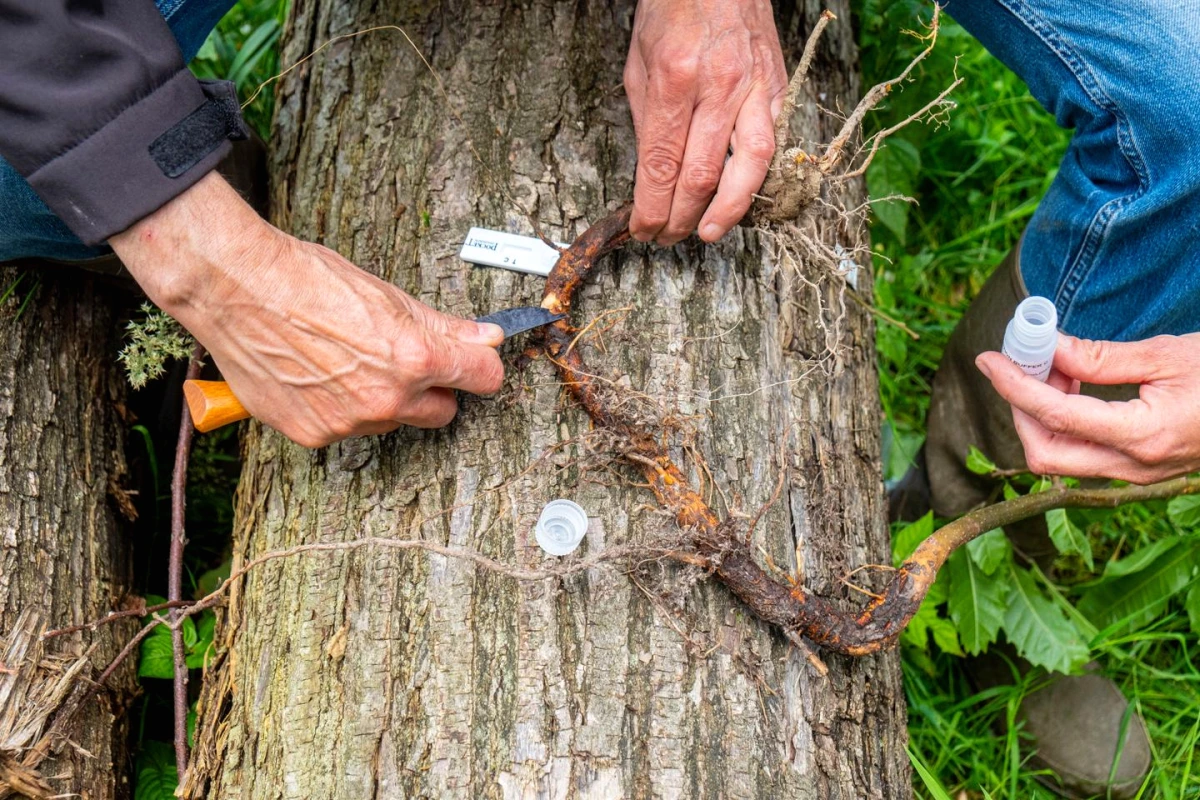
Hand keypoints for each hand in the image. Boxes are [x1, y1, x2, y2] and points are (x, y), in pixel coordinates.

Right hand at [110, 172, 504, 447]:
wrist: (237, 289)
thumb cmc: (308, 280)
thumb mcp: (387, 295)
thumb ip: (443, 327)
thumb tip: (486, 338)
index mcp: (415, 358)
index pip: (484, 379)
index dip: (480, 367)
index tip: (474, 363)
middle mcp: (387, 397)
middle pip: (442, 411)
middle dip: (432, 389)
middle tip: (402, 359)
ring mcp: (349, 422)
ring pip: (391, 420)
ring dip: (382, 399)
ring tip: (345, 358)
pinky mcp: (314, 434)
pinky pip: (347, 429)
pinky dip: (339, 408)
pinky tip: (317, 375)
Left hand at [624, 0, 785, 244]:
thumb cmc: (673, 10)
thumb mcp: (639, 62)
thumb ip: (646, 119)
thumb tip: (650, 175)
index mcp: (674, 78)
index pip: (661, 164)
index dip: (651, 207)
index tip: (643, 229)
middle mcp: (718, 85)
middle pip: (701, 174)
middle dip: (681, 217)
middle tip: (667, 237)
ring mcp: (754, 86)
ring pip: (749, 165)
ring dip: (728, 209)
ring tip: (710, 232)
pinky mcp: (777, 86)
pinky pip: (773, 143)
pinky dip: (757, 177)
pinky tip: (741, 196)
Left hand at [976, 333, 1199, 482]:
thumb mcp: (1167, 354)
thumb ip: (1100, 357)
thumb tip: (1046, 348)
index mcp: (1145, 436)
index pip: (1056, 417)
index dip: (1014, 387)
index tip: (989, 358)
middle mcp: (1136, 467)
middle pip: (1045, 453)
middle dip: (1021, 409)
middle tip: (1022, 363)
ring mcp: (1138, 476)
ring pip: (1060, 460)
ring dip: (1040, 417)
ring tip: (1054, 369)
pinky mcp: (1138, 471)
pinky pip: (1082, 456)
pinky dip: (1062, 425)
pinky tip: (1072, 388)